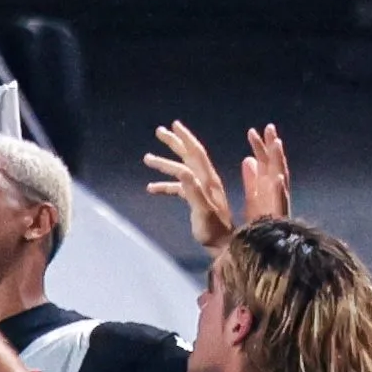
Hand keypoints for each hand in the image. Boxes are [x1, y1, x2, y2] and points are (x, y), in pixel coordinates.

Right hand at [144, 122, 291, 252]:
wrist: (224, 247)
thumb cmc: (214, 232)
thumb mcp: (203, 211)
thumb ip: (193, 191)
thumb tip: (182, 171)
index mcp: (208, 181)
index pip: (195, 153)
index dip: (184, 138)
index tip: (174, 125)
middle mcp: (205, 182)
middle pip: (188, 156)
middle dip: (174, 143)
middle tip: (159, 131)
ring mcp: (201, 191)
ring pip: (181, 171)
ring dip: (165, 164)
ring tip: (147, 158)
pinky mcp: (197, 201)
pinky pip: (179, 189)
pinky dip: (166, 186)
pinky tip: (151, 189)